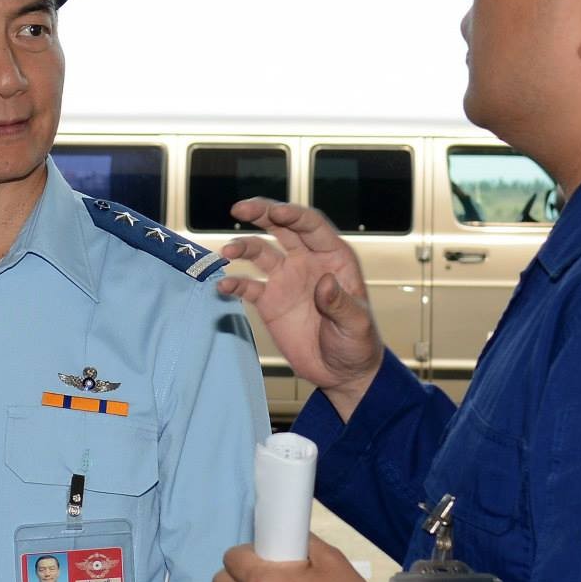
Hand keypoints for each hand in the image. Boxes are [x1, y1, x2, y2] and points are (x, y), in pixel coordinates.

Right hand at [217, 200, 383, 418]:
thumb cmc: (358, 344)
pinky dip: (234, 284)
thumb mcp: (356, 324)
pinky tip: (222, 287)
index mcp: (334, 258)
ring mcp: (286, 279)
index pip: (311, 226)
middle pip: (282, 228)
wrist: (341, 373)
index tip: (274, 212)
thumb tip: (325, 283)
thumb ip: (340, 303)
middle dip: (261, 213)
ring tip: (226, 251)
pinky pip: (248, 286)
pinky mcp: (270, 301)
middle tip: (240, 208)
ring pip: (260, 252)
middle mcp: (307, 262)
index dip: (293, 215)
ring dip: (243, 247)